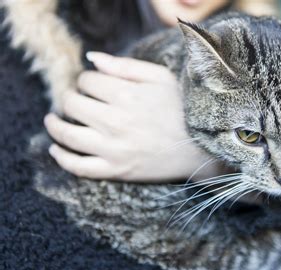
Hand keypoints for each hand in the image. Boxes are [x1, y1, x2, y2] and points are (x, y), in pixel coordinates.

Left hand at [45, 52, 219, 181]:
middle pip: (72, 103)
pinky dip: (61, 157)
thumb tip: (91, 59)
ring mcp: (114, 149)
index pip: (87, 81)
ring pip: (67, 134)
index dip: (88, 80)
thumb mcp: (161, 78)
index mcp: (126, 95)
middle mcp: (116, 122)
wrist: (199, 148)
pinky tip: (55, 148)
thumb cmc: (182, 109)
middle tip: (78, 100)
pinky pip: (78, 167)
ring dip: (54, 124)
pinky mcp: (116, 170)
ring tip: (52, 119)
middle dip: (71, 97)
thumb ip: (125, 66)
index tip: (96, 86)